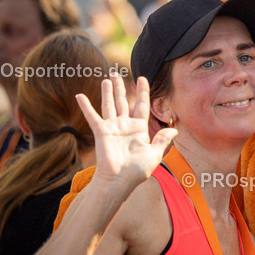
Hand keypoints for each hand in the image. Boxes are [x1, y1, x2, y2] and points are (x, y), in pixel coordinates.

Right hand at [76, 74, 175, 190]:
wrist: (119, 181)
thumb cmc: (137, 171)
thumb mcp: (155, 154)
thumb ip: (163, 140)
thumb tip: (175, 130)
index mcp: (140, 129)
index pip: (142, 105)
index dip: (143, 92)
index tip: (142, 78)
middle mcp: (125, 126)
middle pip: (124, 102)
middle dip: (121, 88)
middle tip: (117, 73)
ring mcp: (113, 128)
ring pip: (110, 104)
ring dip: (108, 91)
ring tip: (107, 78)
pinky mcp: (101, 131)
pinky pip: (92, 116)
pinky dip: (86, 106)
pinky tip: (79, 95)